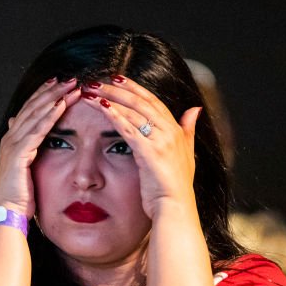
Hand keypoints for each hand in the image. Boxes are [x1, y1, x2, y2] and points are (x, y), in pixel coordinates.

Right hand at [0, 77, 81, 217]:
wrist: (7, 215)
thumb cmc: (20, 198)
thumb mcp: (26, 170)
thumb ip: (30, 152)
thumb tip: (34, 139)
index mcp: (12, 141)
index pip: (29, 110)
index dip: (44, 95)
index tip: (60, 83)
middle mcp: (10, 139)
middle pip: (32, 107)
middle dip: (51, 90)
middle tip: (69, 77)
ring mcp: (12, 145)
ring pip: (35, 114)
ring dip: (53, 98)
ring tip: (70, 86)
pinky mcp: (18, 155)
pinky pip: (37, 131)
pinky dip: (49, 116)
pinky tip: (62, 105)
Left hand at [82, 77, 200, 219]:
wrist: (175, 208)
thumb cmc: (174, 187)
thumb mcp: (185, 154)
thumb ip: (188, 130)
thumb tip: (194, 110)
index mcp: (176, 129)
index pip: (152, 100)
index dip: (133, 87)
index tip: (115, 77)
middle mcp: (170, 130)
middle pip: (140, 100)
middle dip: (117, 88)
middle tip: (96, 79)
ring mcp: (161, 140)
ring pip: (132, 110)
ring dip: (110, 98)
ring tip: (90, 89)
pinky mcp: (149, 151)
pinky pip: (128, 128)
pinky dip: (113, 115)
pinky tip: (99, 106)